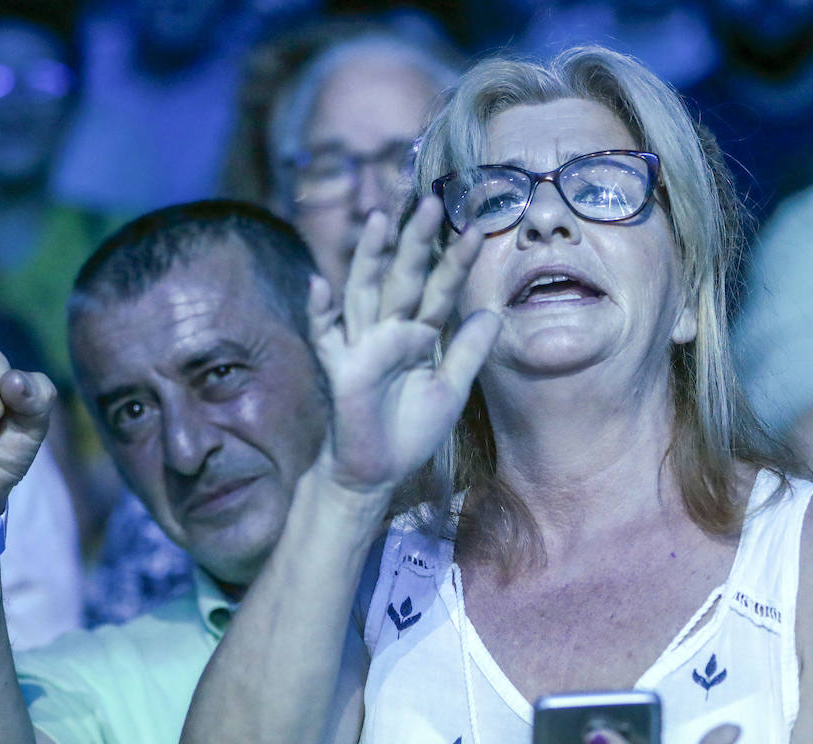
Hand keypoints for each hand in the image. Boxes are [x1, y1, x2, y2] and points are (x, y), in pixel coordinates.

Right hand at [310, 197, 499, 496]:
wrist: (377, 472)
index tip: (478, 229)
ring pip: (364, 291)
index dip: (456, 261)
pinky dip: (320, 310)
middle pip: (403, 277)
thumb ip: (468, 351)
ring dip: (369, 257)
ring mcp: (360, 345)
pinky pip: (325, 334)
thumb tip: (492, 312)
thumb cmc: (409, 430)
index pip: (440, 290)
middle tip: (432, 202)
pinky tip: (320, 282)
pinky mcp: (339, 368)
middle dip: (415, 241)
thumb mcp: (451, 388)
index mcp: (416, 332)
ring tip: (379, 220)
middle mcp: (387, 329)